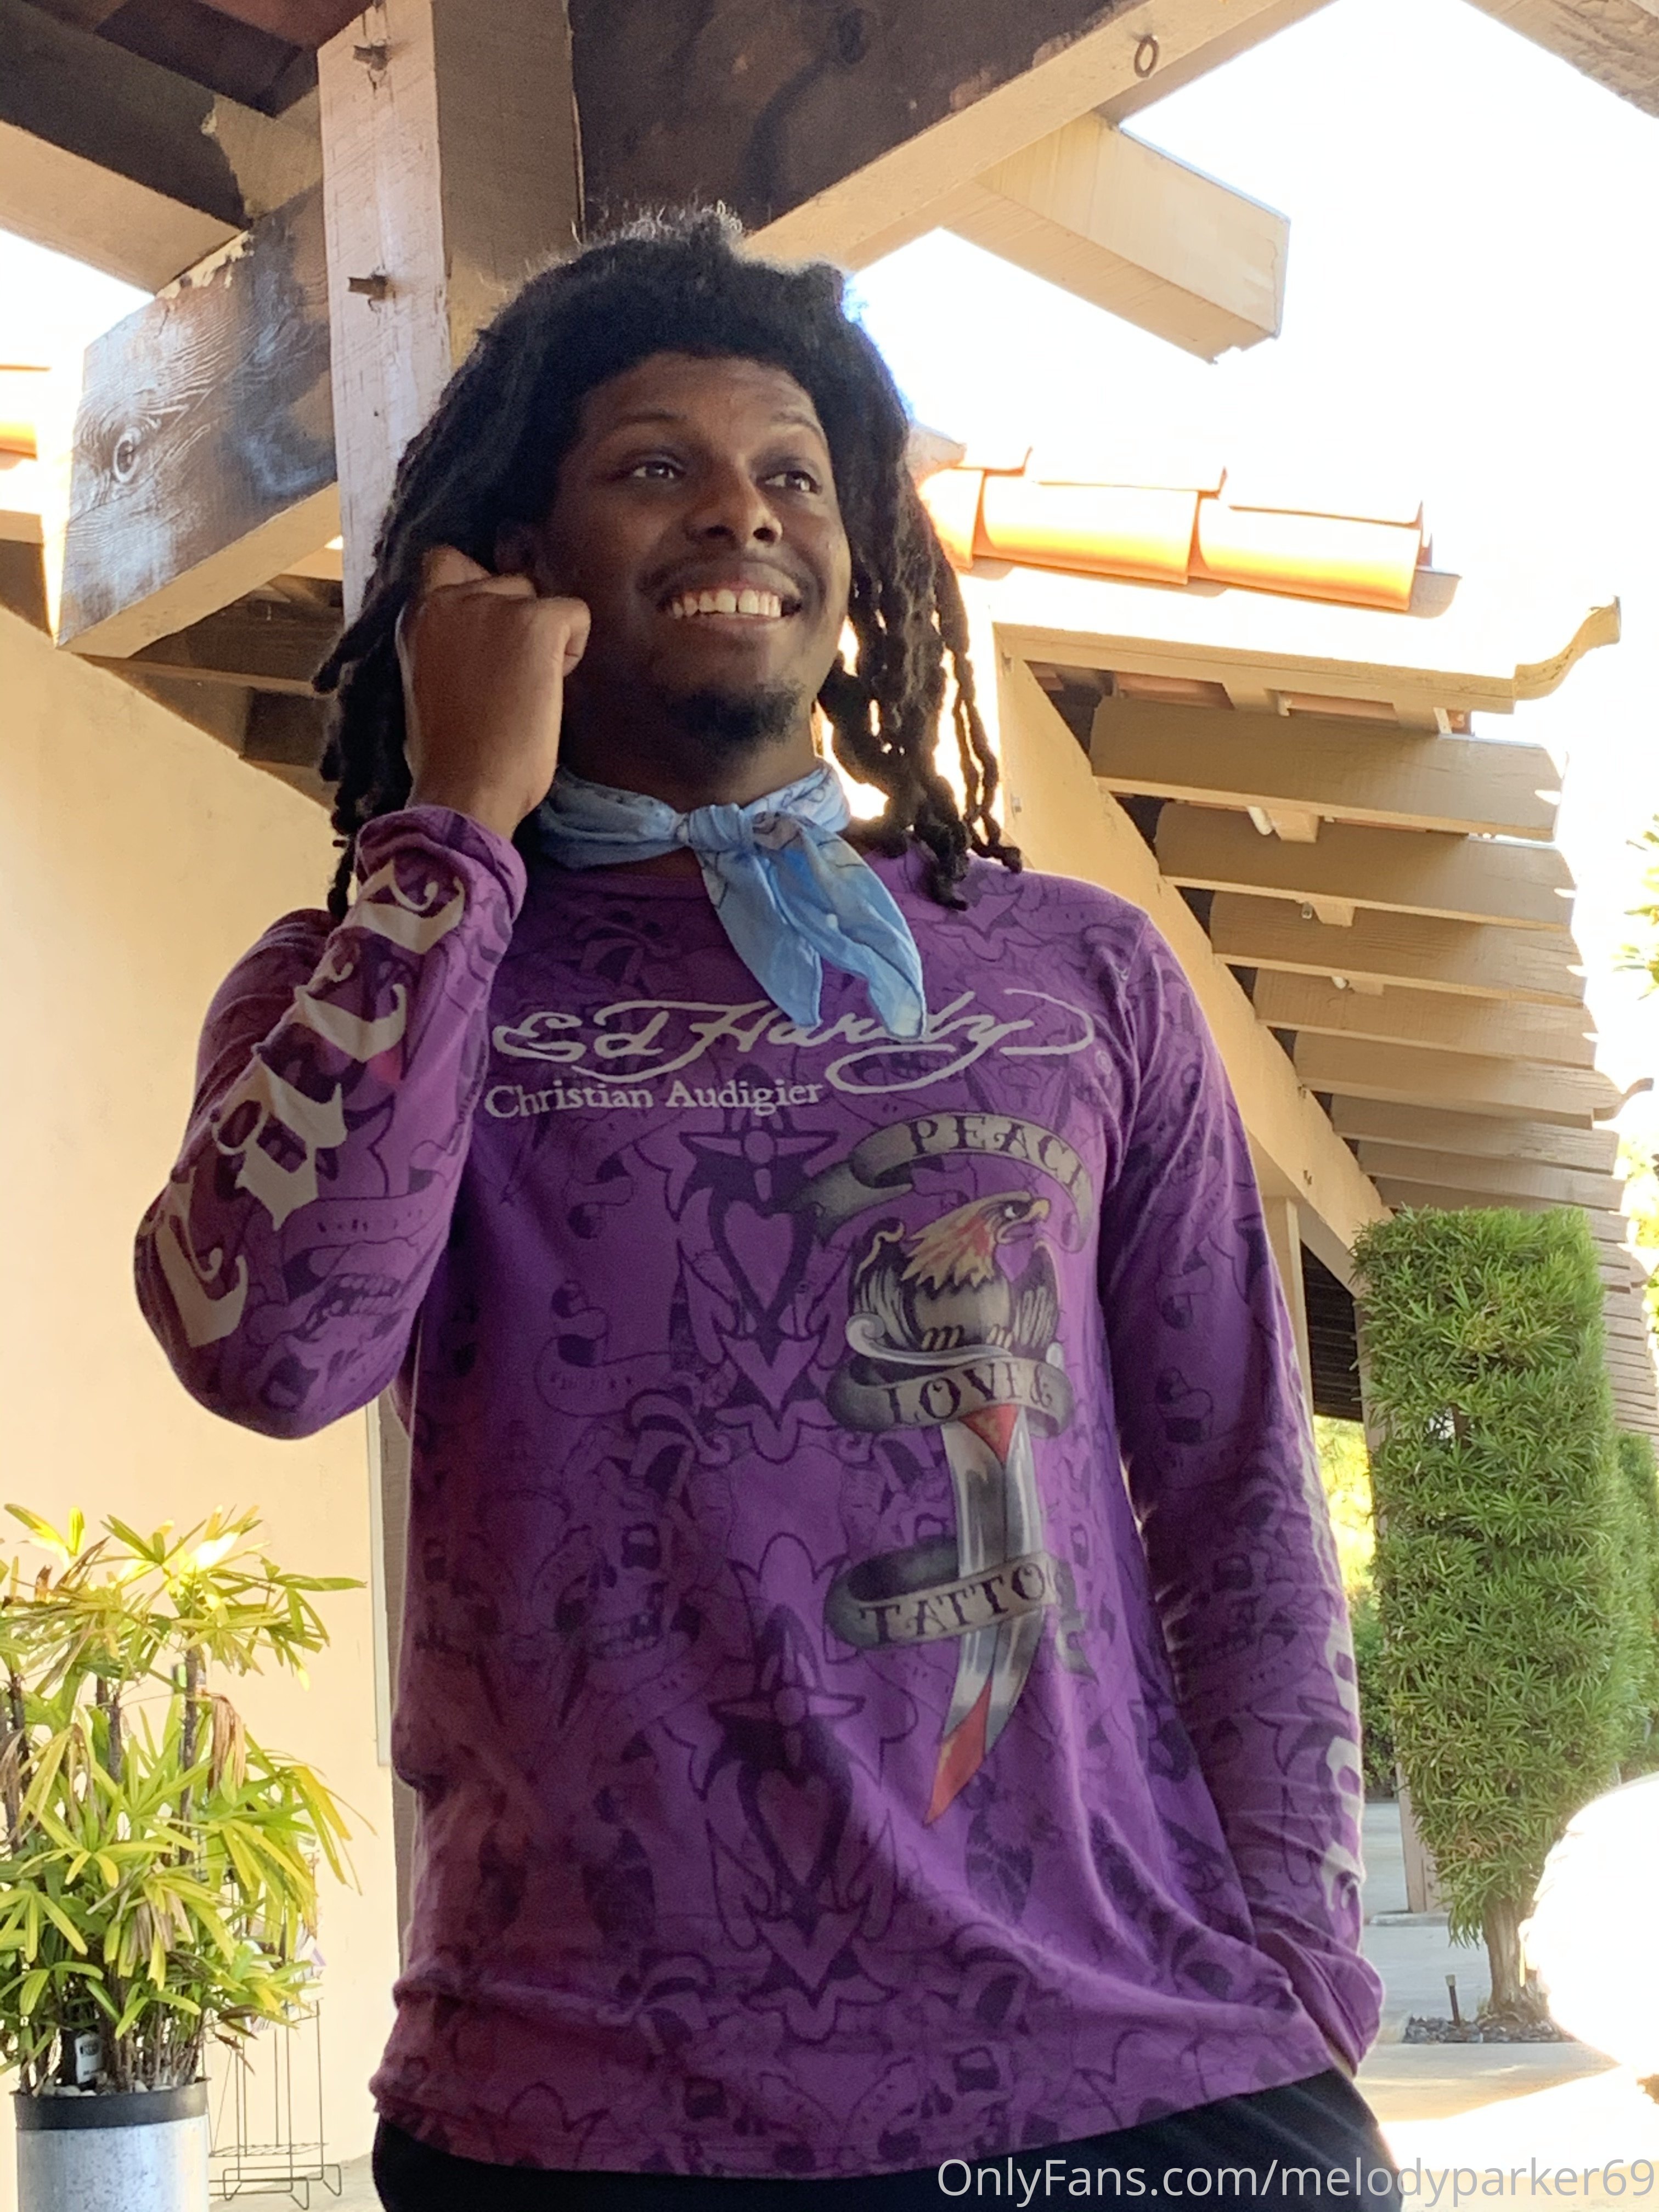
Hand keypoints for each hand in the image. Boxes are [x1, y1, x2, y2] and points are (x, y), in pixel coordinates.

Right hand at [397, 544, 589, 842]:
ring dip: (542, 634)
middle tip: (512, 675)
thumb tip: (478, 637)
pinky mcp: (533, 623)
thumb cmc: (447, 758)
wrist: (465, 790)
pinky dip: (575, 648)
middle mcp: (446, 599)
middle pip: (501, 580)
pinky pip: (575, 613)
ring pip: (535, 593)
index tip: (489, 635)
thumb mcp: (425, 684)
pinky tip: (551, 690)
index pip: (446, 564)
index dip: (477, 591)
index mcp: (415, 617)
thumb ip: (443, 645)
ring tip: (528, 689)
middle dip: (513, 618)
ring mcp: (490, 606)